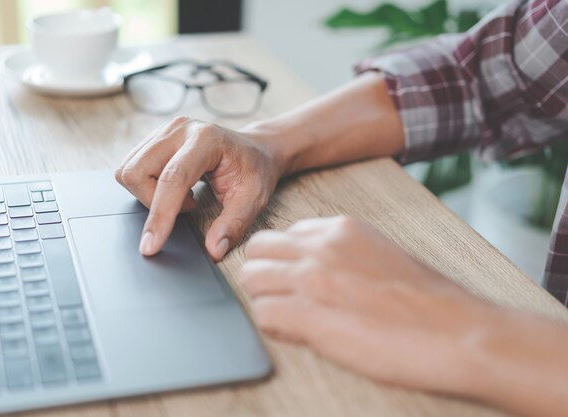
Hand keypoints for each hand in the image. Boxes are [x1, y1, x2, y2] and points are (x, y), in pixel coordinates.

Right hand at [115, 116, 285, 260]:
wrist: (255, 148)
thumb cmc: (254, 170)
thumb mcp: (254, 199)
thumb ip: (234, 224)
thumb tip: (214, 250)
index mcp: (206, 139)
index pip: (172, 179)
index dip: (160, 215)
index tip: (151, 246)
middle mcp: (180, 129)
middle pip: (138, 172)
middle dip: (153, 203)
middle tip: (189, 206)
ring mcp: (165, 130)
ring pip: (128, 170)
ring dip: (149, 195)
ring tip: (184, 196)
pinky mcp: (155, 137)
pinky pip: (132, 167)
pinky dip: (148, 187)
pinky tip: (176, 188)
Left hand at [241, 216, 495, 393]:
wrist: (457, 331)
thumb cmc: (429, 302)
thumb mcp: (381, 256)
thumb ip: (344, 255)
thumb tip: (316, 270)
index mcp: (342, 229)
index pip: (285, 235)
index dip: (286, 260)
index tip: (296, 279)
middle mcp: (321, 246)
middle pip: (258, 250)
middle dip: (264, 274)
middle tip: (282, 298)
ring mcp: (312, 278)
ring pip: (251, 279)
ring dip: (265, 299)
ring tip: (290, 318)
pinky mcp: (309, 314)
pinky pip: (262, 314)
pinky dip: (273, 326)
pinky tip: (297, 333)